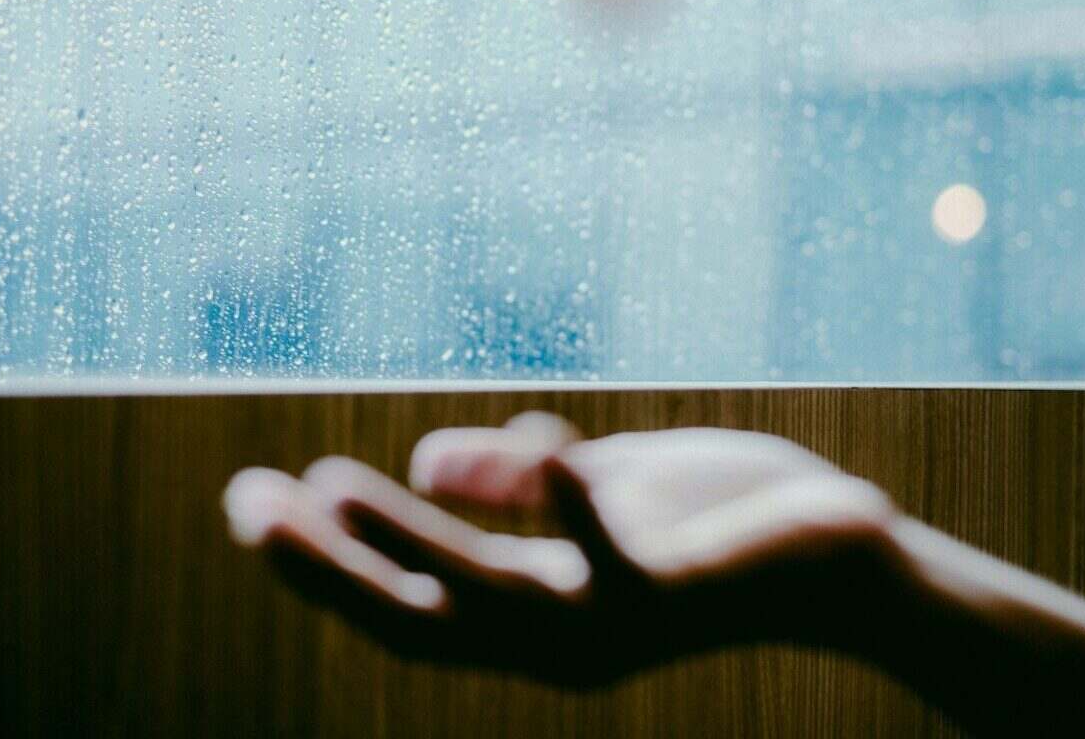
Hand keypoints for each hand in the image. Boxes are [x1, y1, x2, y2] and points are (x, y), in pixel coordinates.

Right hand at [223, 412, 895, 685]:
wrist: (839, 557)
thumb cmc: (719, 526)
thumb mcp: (602, 491)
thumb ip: (517, 486)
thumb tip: (424, 459)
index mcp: (535, 608)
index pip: (405, 594)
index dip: (324, 560)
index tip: (252, 502)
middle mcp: (558, 637)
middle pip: (416, 614)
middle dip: (326, 566)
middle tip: (245, 504)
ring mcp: (613, 622)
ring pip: (483, 599)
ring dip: (406, 539)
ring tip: (331, 483)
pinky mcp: (673, 591)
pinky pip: (614, 560)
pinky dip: (574, 505)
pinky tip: (547, 447)